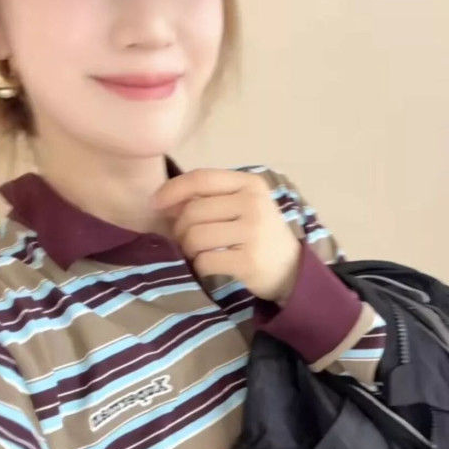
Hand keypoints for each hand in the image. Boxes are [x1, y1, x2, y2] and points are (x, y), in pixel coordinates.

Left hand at [152, 167, 301, 303]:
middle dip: (180, 228)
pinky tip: (210, 267)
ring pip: (194, 237)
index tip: (156, 204)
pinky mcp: (248, 261)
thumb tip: (163, 201)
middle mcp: (253, 204)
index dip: (173, 190)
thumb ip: (209, 197)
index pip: (201, 178)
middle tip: (187, 241)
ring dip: (188, 250)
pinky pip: (204, 261)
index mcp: (251, 184)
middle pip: (193, 211)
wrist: (292, 270)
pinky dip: (199, 267)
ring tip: (199, 254)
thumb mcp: (244, 205)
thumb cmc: (259, 235)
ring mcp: (253, 232)